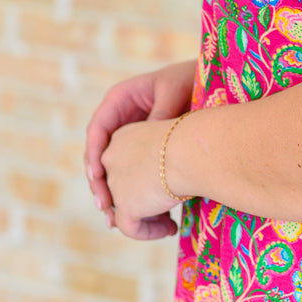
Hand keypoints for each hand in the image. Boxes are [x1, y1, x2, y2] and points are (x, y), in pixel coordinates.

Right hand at [84, 59, 195, 233]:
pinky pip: (128, 171)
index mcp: (120, 99)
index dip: (93, 153)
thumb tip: (148, 141)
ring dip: (110, 193)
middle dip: (99, 182)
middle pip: (98, 153)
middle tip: (104, 206)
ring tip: (113, 220)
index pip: (97, 129)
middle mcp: (118, 119)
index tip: (97, 175)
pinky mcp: (141, 150)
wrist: (208, 84)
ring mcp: (128, 135)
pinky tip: (131, 213)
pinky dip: (128, 192)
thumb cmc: (190, 81)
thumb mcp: (173, 93)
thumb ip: (158, 115)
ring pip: (110, 167)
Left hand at [100, 116, 182, 240]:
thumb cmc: (192, 141)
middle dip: (145, 203)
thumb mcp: (171, 141)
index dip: (143, 182)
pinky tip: (171, 229)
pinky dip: (149, 232)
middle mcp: (111, 158)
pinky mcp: (124, 205)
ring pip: (125, 208)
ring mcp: (115, 183)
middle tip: (168, 211)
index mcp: (122, 139)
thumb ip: (162, 156)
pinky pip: (130, 228)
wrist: (190, 150)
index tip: (166, 188)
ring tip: (172, 224)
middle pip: (124, 188)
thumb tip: (173, 172)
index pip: (126, 166)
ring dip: (148, 218)